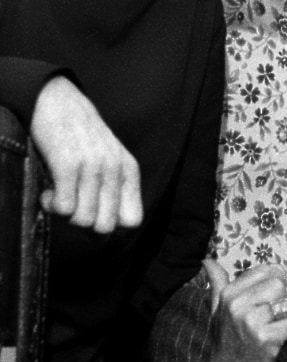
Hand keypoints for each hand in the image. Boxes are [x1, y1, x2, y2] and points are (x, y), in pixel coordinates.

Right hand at [29, 75, 142, 232]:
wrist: (56, 99)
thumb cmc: (79, 135)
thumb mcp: (109, 158)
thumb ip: (114, 187)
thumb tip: (105, 231)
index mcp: (129, 170)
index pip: (133, 221)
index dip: (113, 228)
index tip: (95, 217)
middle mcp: (114, 170)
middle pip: (106, 227)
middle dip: (85, 227)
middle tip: (73, 209)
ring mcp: (92, 167)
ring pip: (84, 221)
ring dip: (65, 217)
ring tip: (58, 199)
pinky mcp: (67, 164)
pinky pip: (64, 208)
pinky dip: (52, 207)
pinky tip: (48, 195)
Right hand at [204, 259, 286, 361]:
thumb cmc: (226, 341)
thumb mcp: (217, 310)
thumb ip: (217, 284)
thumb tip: (207, 261)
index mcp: (229, 293)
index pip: (268, 270)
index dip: (278, 282)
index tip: (272, 298)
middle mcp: (238, 304)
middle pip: (280, 285)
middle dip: (283, 301)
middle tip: (273, 317)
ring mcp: (251, 322)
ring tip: (273, 330)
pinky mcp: (265, 339)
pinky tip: (275, 342)